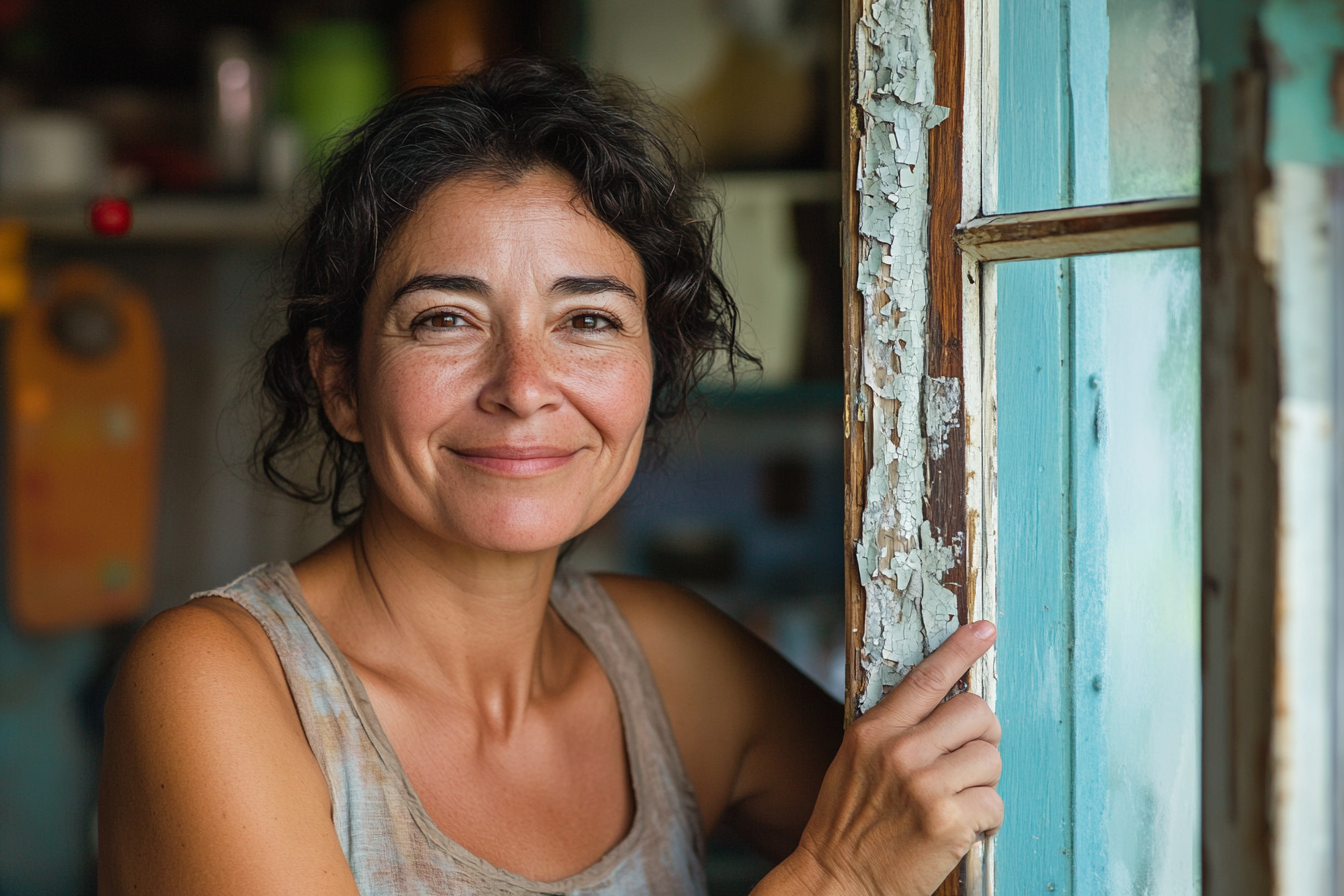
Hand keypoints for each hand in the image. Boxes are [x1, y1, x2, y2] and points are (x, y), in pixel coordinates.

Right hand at [762, 622, 1001, 895]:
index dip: (961, 650)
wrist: (836, 881)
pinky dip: (985, 821)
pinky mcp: (947, 821)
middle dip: (984, 736)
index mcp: (874, 731)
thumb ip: (893, 732)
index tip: (985, 629)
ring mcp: (925, 785)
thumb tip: (944, 712)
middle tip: (969, 759)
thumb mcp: (854, 762)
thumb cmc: (847, 823)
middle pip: (976, 712)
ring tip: (955, 803)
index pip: (926, 678)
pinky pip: (994, 804)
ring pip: (991, 760)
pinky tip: (958, 830)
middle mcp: (900, 751)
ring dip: (983, 784)